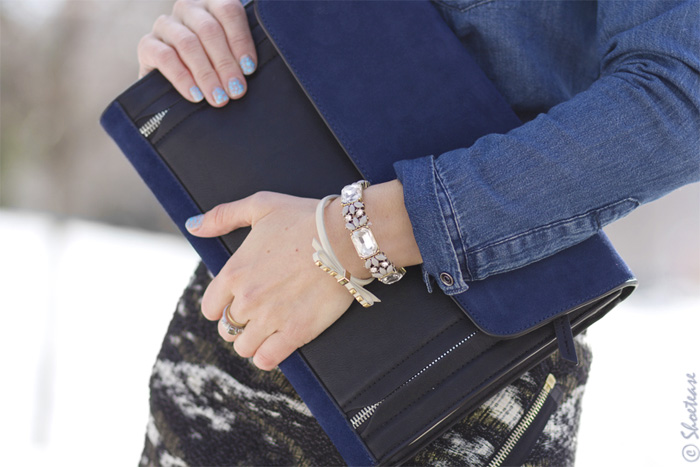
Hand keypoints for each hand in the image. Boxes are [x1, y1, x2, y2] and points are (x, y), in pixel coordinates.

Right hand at [138, 0, 256, 106]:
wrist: (176, 87)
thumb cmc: (214, 70)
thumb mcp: (229, 58)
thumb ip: (239, 56)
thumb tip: (249, 71)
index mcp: (212, 4)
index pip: (228, 11)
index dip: (240, 40)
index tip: (249, 68)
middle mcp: (188, 9)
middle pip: (209, 30)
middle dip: (226, 63)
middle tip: (236, 90)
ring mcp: (166, 25)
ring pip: (188, 43)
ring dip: (206, 74)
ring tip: (219, 97)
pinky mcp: (147, 44)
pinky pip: (165, 57)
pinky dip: (182, 78)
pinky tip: (196, 96)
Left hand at [186, 191, 354, 370]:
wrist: (346, 238)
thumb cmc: (305, 218)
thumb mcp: (260, 206)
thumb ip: (223, 216)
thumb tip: (193, 226)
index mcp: (234, 272)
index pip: (210, 307)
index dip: (222, 306)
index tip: (237, 302)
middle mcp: (247, 299)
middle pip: (227, 329)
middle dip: (240, 323)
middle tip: (259, 314)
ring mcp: (271, 318)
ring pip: (244, 347)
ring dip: (253, 341)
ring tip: (269, 330)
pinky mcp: (296, 332)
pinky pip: (267, 359)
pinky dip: (267, 357)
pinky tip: (276, 346)